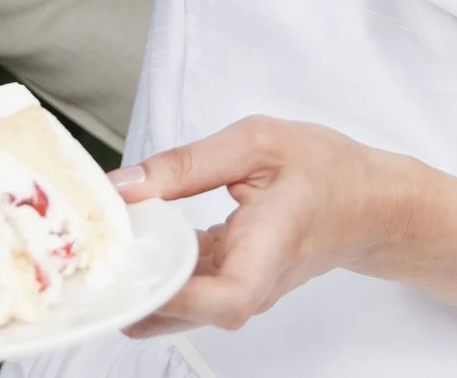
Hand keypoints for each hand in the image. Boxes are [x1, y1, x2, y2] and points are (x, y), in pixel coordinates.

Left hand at [112, 116, 426, 335]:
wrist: (369, 205)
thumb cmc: (327, 171)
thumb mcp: (258, 143)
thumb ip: (187, 164)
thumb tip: (125, 185)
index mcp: (268, 248)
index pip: (226, 299)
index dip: (177, 296)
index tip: (135, 270)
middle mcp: (251, 283)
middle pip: (185, 314)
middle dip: (133, 290)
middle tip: (86, 255)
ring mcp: (239, 290)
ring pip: (176, 308)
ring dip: (136, 281)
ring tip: (96, 245)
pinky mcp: (228, 283)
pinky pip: (184, 289)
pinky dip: (152, 268)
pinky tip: (127, 238)